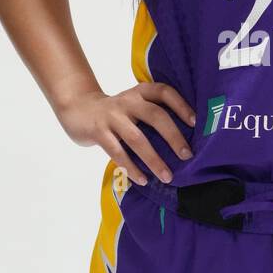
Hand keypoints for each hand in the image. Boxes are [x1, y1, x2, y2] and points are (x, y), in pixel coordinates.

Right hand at [56, 81, 195, 185]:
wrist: (77, 108)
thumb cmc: (116, 112)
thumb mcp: (134, 105)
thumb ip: (152, 114)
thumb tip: (184, 141)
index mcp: (140, 93)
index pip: (164, 92)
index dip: (181, 105)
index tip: (195, 122)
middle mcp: (128, 101)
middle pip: (155, 116)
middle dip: (173, 137)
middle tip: (187, 156)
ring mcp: (112, 116)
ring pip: (137, 138)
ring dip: (154, 159)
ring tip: (167, 176)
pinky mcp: (98, 131)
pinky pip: (117, 152)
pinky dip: (131, 168)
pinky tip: (142, 180)